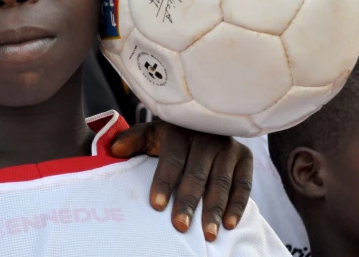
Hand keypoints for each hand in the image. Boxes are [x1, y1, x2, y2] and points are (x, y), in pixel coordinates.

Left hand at [110, 120, 252, 241]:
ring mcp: (228, 147)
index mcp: (179, 131)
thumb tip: (113, 151)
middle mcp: (206, 137)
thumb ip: (132, 142)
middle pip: (196, 173)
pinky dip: (237, 205)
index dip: (163, 182)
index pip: (171, 159)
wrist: (204, 125)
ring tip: (207, 233)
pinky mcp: (245, 158)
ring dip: (215, 209)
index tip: (156, 205)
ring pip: (220, 182)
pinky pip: (244, 185)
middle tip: (180, 226)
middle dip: (188, 201)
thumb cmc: (170, 139)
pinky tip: (229, 225)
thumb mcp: (150, 135)